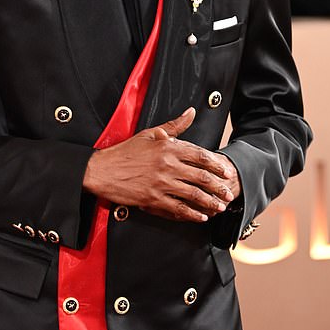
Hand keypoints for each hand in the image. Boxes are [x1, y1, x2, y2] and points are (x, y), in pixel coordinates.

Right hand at [83, 107, 241, 222]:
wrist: (101, 170)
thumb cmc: (125, 151)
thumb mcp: (149, 133)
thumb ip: (174, 125)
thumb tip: (191, 112)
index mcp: (168, 147)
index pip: (200, 155)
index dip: (217, 165)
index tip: (226, 172)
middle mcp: (167, 165)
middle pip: (201, 177)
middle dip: (218, 187)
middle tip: (228, 193)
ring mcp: (161, 183)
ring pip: (193, 194)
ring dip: (210, 202)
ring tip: (220, 207)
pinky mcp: (152, 198)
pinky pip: (178, 208)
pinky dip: (192, 214)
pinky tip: (201, 217)